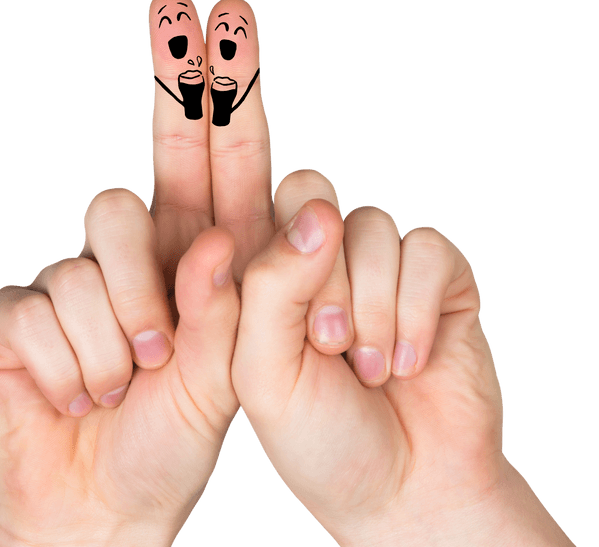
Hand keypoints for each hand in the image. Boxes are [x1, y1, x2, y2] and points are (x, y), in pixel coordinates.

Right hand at [0, 0, 270, 544]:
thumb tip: (231, 228)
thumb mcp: (233, 378)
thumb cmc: (170, 445)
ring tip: (129, 383)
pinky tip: (76, 397)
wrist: (96, 508)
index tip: (224, 15)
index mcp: (196, 265)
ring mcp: (68, 282)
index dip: (220, 92)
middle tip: (175, 1)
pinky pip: (38, 307)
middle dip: (169, 79)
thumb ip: (240, 299)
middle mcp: (132, 261)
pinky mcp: (14, 315)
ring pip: (93, 248)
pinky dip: (70, 369)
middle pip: (143, 168)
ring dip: (123, 331)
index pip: (214, 165)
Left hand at [232, 170, 573, 545]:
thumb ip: (270, 288)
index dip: (273, 253)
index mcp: (260, 274)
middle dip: (321, 279)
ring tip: (370, 370)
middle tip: (328, 346)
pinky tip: (410, 363)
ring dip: (371, 306)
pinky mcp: (440, 278)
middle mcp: (317, 257)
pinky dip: (417, 310)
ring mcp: (379, 264)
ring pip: (370, 223)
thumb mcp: (265, 373)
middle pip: (311, 194)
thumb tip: (317, 212)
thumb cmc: (321, 440)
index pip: (250, 207)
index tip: (291, 328)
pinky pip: (427, 248)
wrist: (407, 494)